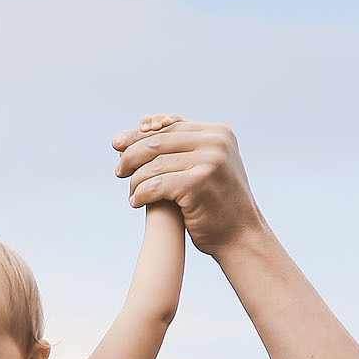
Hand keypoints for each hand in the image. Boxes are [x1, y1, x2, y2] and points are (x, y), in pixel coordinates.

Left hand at [111, 115, 259, 253]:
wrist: (241, 236)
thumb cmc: (218, 202)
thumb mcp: (206, 165)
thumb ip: (183, 145)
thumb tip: (143, 122)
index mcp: (218, 133)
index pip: (169, 127)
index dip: (139, 134)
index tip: (118, 144)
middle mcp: (215, 142)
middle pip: (157, 142)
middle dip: (132, 155)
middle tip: (119, 170)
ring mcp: (209, 161)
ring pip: (153, 165)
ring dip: (136, 180)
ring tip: (131, 191)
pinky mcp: (197, 183)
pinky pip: (155, 185)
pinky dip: (141, 194)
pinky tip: (136, 202)